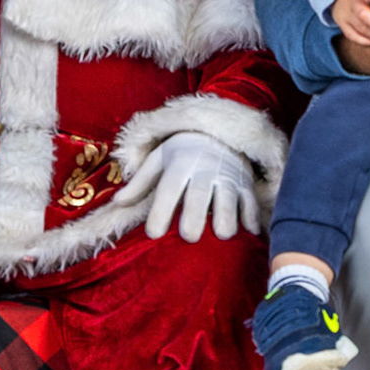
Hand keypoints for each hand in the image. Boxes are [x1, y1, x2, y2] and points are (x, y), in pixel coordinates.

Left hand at [115, 132, 260, 241]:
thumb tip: (117, 202)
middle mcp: (204, 170)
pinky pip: (250, 200)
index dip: (160, 211)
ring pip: (229, 197)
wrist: (217, 132)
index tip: (153, 234)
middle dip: (196, 215)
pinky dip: (252, 215)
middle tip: (190, 237)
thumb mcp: (158, 160)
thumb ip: (140, 183)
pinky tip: (251, 230)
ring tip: (222, 234)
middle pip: (200, 194)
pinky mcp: (245, 183)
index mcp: (179, 164)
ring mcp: (227, 177)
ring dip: (227, 216)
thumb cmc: (182, 152)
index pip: (168, 188)